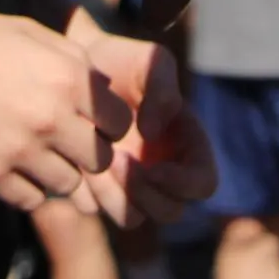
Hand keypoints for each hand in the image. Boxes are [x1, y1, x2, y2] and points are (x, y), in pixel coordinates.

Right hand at [0, 4, 128, 213]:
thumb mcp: (33, 33)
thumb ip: (75, 62)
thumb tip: (104, 91)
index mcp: (69, 77)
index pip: (121, 122)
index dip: (108, 123)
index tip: (90, 119)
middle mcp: (52, 117)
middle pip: (100, 159)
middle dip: (89, 151)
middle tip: (65, 140)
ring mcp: (20, 150)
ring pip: (67, 185)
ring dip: (58, 171)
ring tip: (36, 151)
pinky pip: (30, 199)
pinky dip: (26, 188)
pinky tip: (11, 164)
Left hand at [82, 32, 215, 226]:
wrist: (76, 64)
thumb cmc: (120, 61)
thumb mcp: (150, 61)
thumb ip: (162, 90)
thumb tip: (153, 134)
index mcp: (186, 145)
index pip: (203, 184)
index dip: (183, 184)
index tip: (155, 168)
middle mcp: (161, 170)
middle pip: (170, 211)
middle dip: (144, 192)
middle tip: (115, 161)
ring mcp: (128, 183)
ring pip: (132, 217)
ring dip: (115, 196)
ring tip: (94, 161)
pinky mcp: (94, 188)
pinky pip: (94, 209)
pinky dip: (87, 192)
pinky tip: (76, 162)